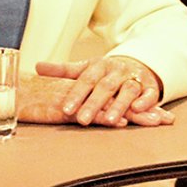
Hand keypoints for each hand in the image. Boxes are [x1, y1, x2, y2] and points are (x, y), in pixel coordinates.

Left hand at [21, 57, 173, 126]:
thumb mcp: (85, 69)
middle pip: (105, 87)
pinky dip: (146, 101)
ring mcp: (134, 78)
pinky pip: (150, 93)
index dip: (76, 94)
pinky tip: (138, 110)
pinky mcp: (149, 87)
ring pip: (127, 90)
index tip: (66, 109)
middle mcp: (117, 70)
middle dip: (94, 104)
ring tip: (109, 121)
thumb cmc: (105, 73)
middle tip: (82, 120)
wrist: (135, 65)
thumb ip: (62, 71)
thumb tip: (36, 67)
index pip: (85, 80)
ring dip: (119, 105)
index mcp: (99, 65)